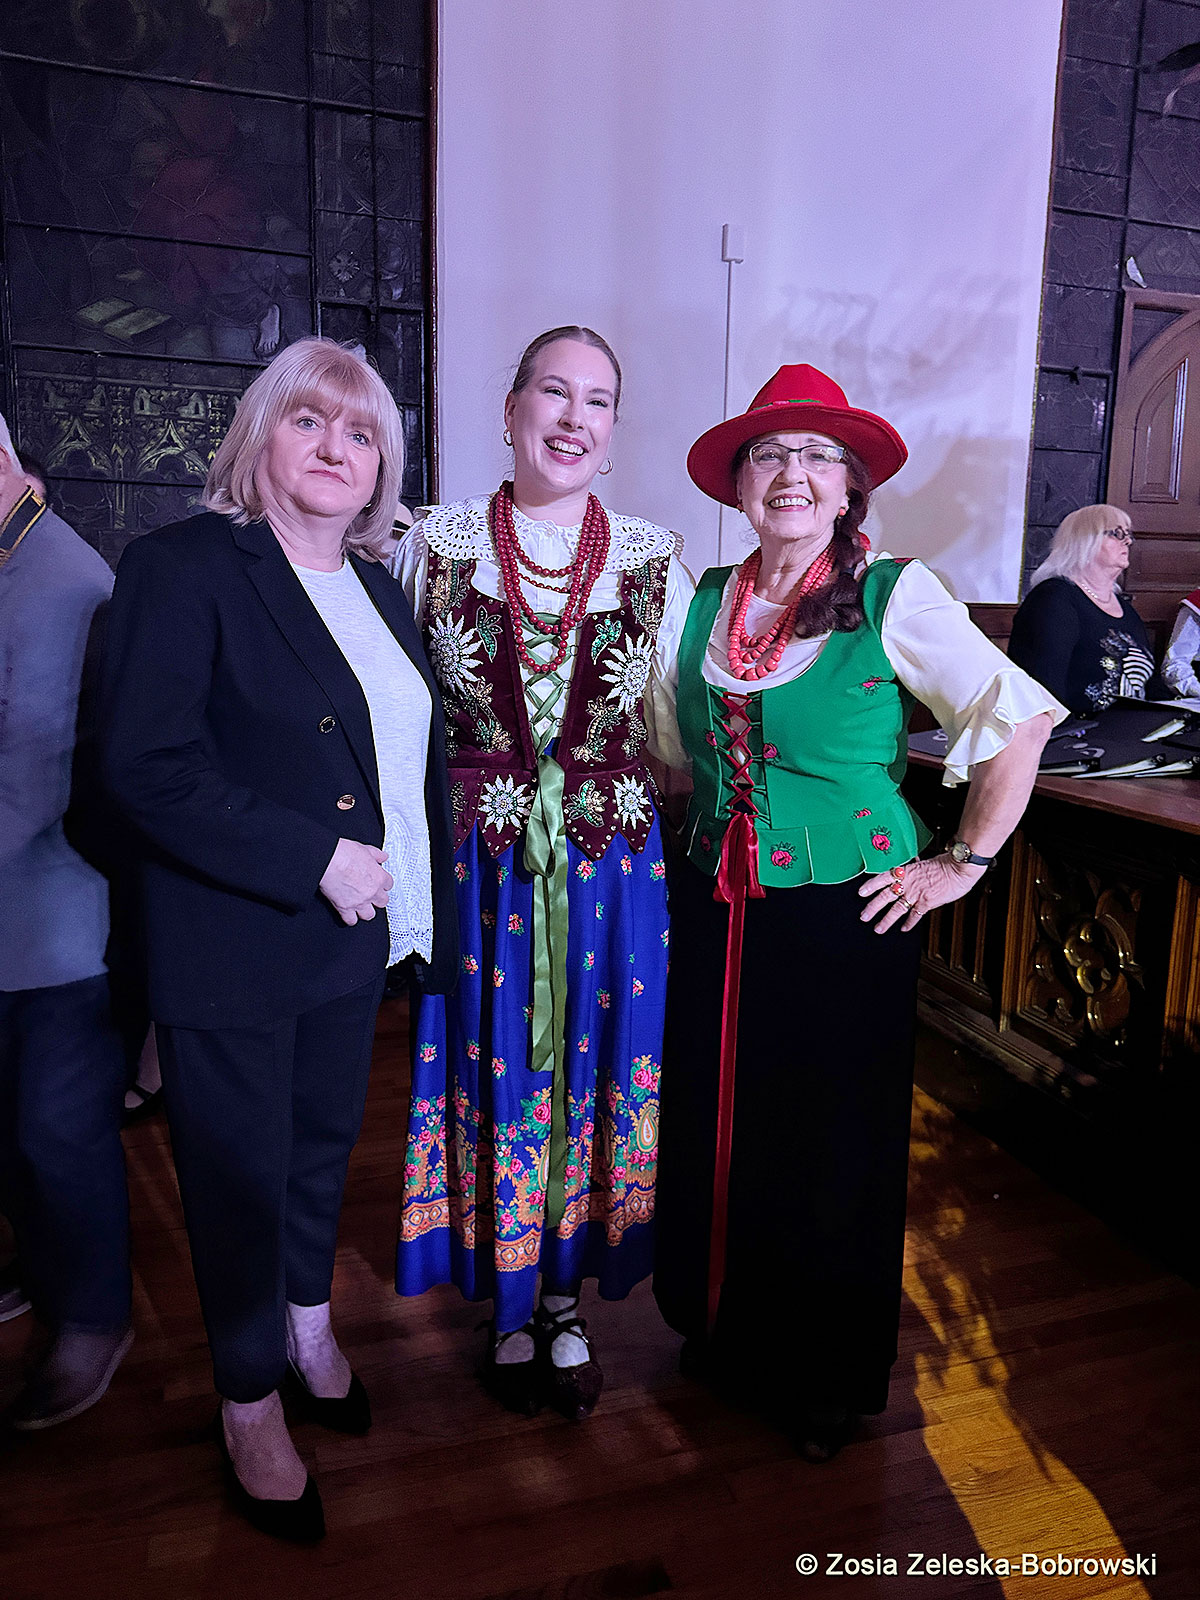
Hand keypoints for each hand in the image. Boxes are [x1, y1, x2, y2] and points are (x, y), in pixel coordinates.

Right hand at [319, 838, 392, 925]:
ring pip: (369, 915)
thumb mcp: (365, 849)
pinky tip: (348, 913)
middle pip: (382, 902)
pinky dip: (350, 918)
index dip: (382, 884)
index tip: (378, 883)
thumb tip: (383, 856)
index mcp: (379, 877)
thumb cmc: (344, 853)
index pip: (389, 885)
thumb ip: (376, 854)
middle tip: (370, 895)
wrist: (328, 860)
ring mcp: (359, 902)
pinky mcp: (345, 908)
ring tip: (361, 906)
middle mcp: (372, 892)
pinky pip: (351, 921)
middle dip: (377, 899)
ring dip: (365, 911)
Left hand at [858, 852, 984, 933]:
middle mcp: (908, 882)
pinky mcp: (926, 902)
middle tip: (863, 916)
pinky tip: (903, 928)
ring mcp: (916, 893)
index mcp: (906, 871)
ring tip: (878, 928)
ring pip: (896, 909)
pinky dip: (909, 923)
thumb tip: (911, 866)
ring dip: (886, 920)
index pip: (883, 878)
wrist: (959, 867)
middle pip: (885, 896)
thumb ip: (915, 869)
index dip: (871, 885)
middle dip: (872, 907)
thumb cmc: (946, 863)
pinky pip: (914, 915)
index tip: (861, 892)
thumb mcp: (925, 863)